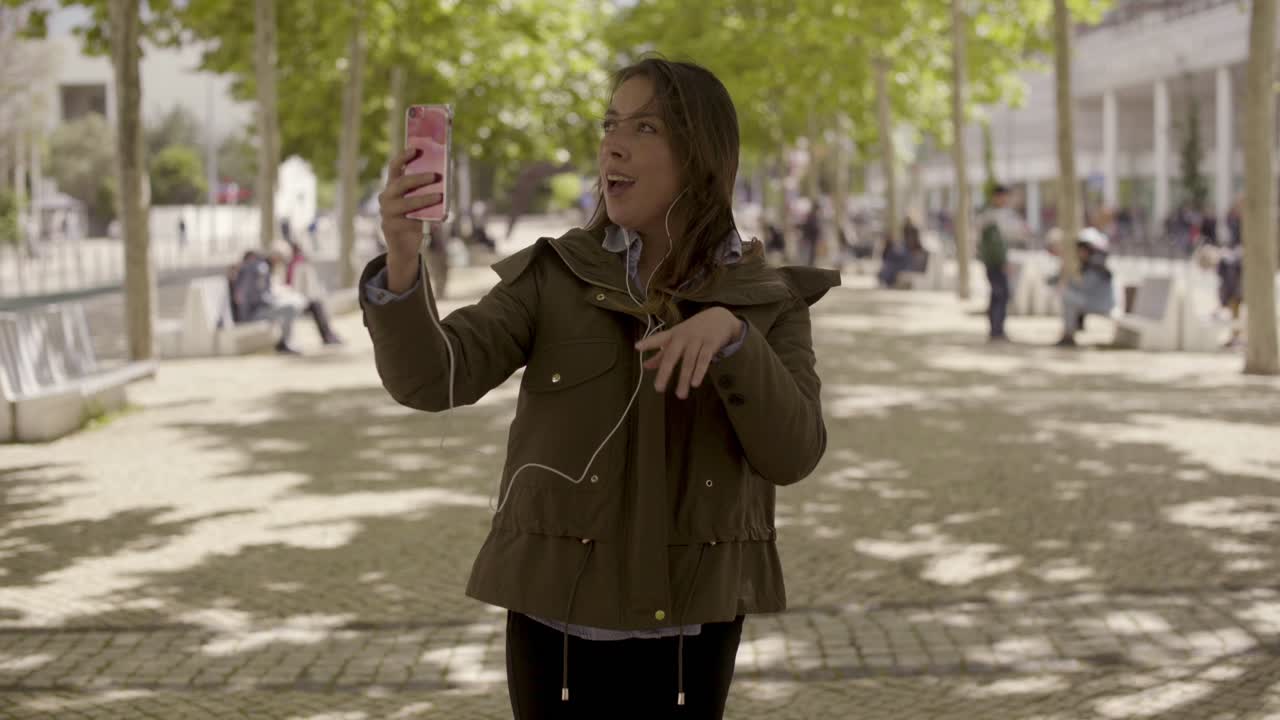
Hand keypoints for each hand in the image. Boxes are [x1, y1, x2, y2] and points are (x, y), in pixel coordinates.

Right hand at [378, 148, 442, 281]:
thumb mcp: (420, 203)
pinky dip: (424, 221)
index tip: (415, 148)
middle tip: (435, 176)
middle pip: (401, 183)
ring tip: (439, 197)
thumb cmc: (415, 219)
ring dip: (424, 199)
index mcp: (392, 186)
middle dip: (418, 178)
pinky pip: (409, 222)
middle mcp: (386, 197)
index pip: (394, 167)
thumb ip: (425, 191)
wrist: (405, 246)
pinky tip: (437, 220)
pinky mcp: (390, 227)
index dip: (403, 157)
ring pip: (406, 203)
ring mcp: (386, 212)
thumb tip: (443, 178)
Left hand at [634, 307, 742, 399]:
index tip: (637, 347)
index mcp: (673, 335)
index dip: (648, 342)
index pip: (659, 338)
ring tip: (680, 394)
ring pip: (689, 361)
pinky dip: (700, 371)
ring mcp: (697, 340)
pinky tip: (695, 383)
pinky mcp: (711, 344)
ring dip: (684, 378)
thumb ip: (661, 353)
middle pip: (672, 355)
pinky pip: (704, 359)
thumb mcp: (677, 338)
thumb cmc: (695, 330)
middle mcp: (683, 337)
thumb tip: (645, 366)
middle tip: (659, 388)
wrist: (720, 317)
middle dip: (665, 372)